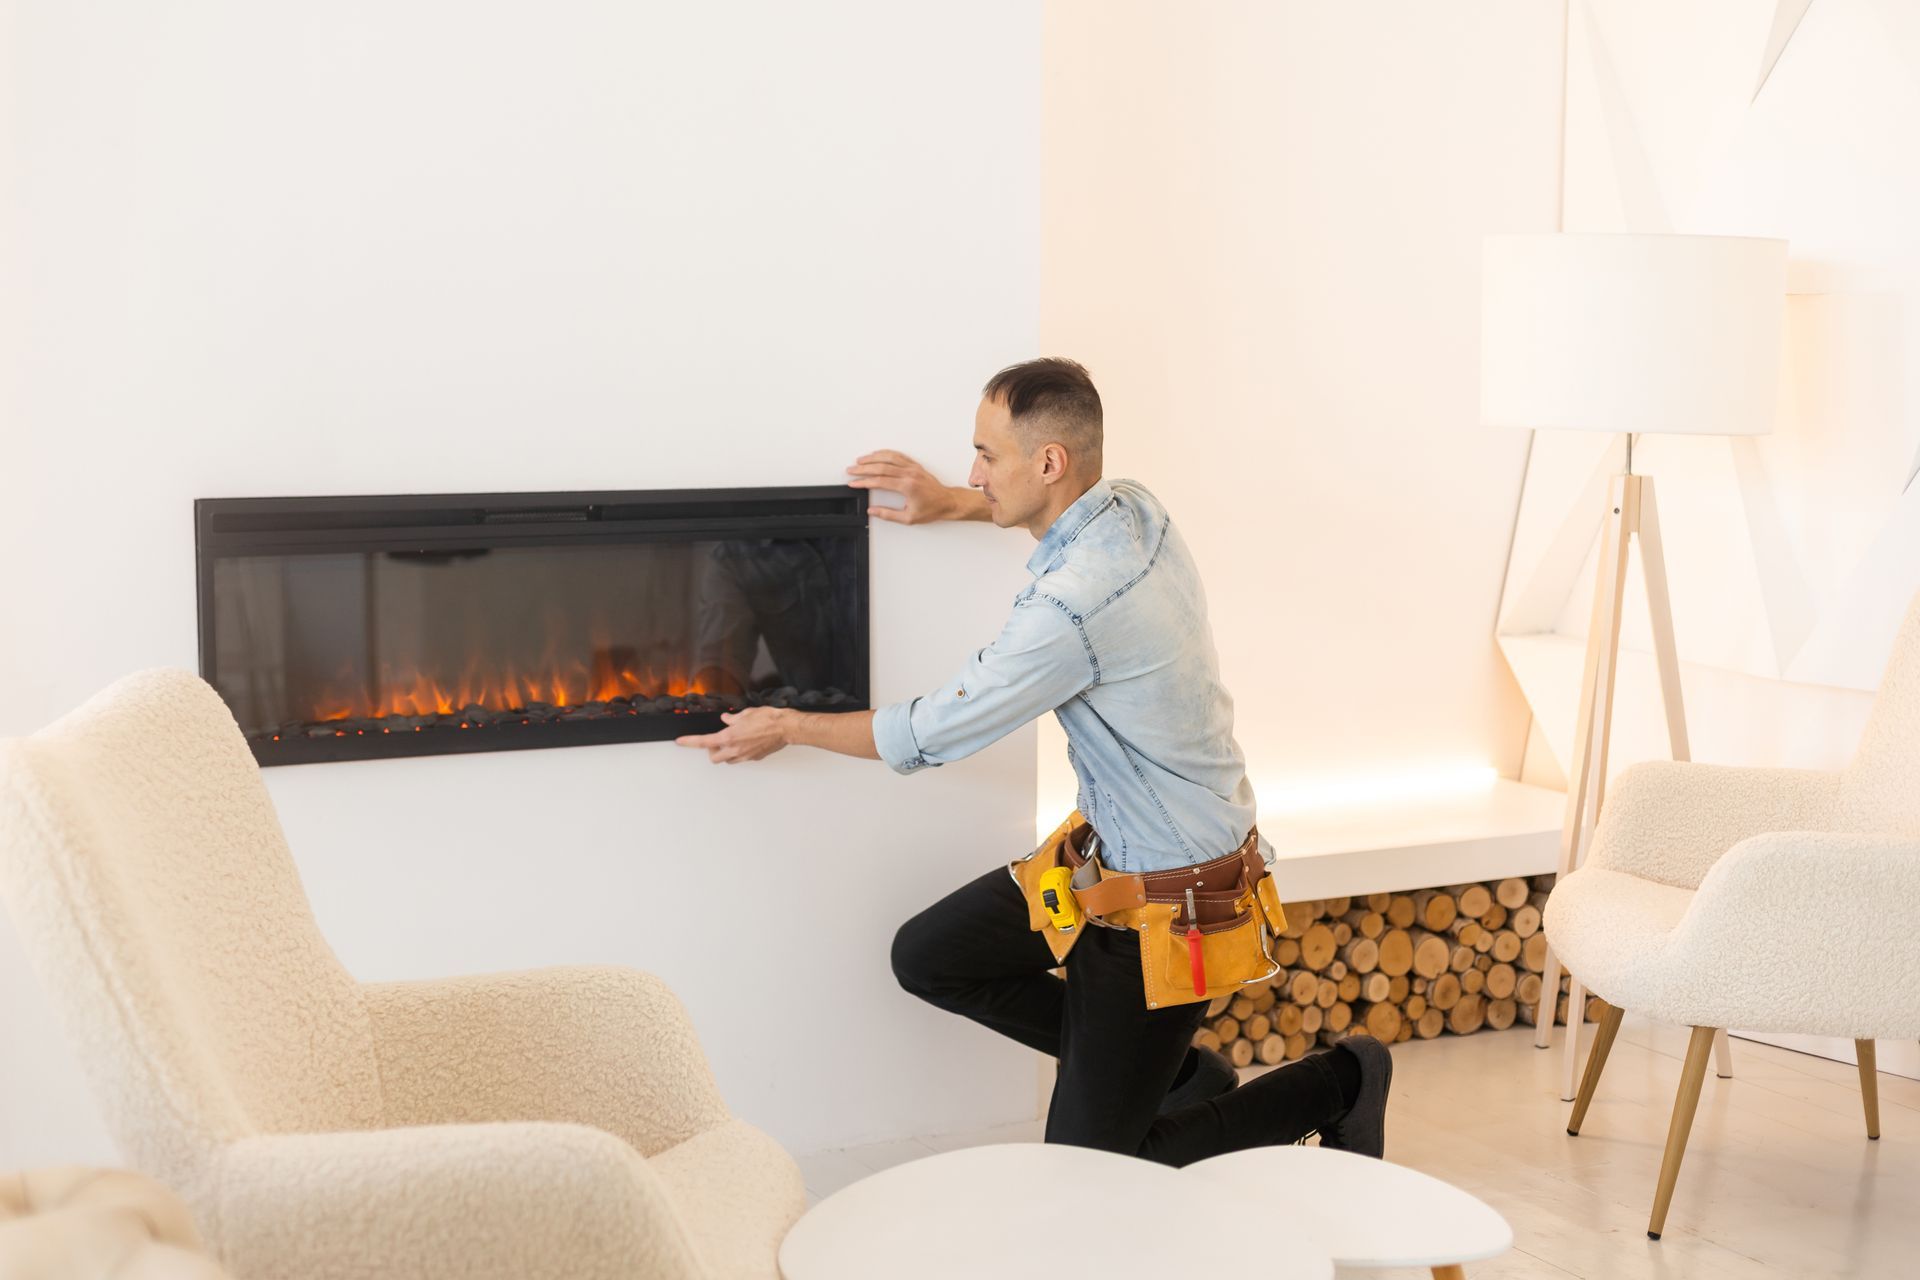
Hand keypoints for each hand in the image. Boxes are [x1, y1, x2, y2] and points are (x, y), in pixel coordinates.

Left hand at [674, 707, 789, 763]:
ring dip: (725, 753)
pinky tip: (746, 743)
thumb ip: (732, 718)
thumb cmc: (768, 719)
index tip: (681, 742)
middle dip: (711, 752)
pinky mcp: (755, 758)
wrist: (785, 728)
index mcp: (729, 737)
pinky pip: (742, 758)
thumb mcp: (746, 713)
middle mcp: (735, 749)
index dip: (689, 742)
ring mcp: (745, 756)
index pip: (703, 742)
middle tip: (715, 742)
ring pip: (728, 760)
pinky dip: (740, 752)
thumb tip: (726, 719)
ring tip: (732, 742)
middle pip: (714, 758)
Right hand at [846, 450, 964, 523]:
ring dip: (872, 458)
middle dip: (863, 468)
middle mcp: (909, 474)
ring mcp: (913, 468)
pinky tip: (877, 454)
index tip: (854, 483)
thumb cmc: (932, 509)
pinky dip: (886, 453)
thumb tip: (872, 511)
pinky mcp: (915, 465)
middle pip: (881, 467)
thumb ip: (888, 514)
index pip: (879, 481)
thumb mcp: (909, 518)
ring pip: (889, 458)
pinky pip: (898, 455)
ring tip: (860, 460)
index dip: (864, 482)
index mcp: (907, 486)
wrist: (948, 502)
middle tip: (851, 470)